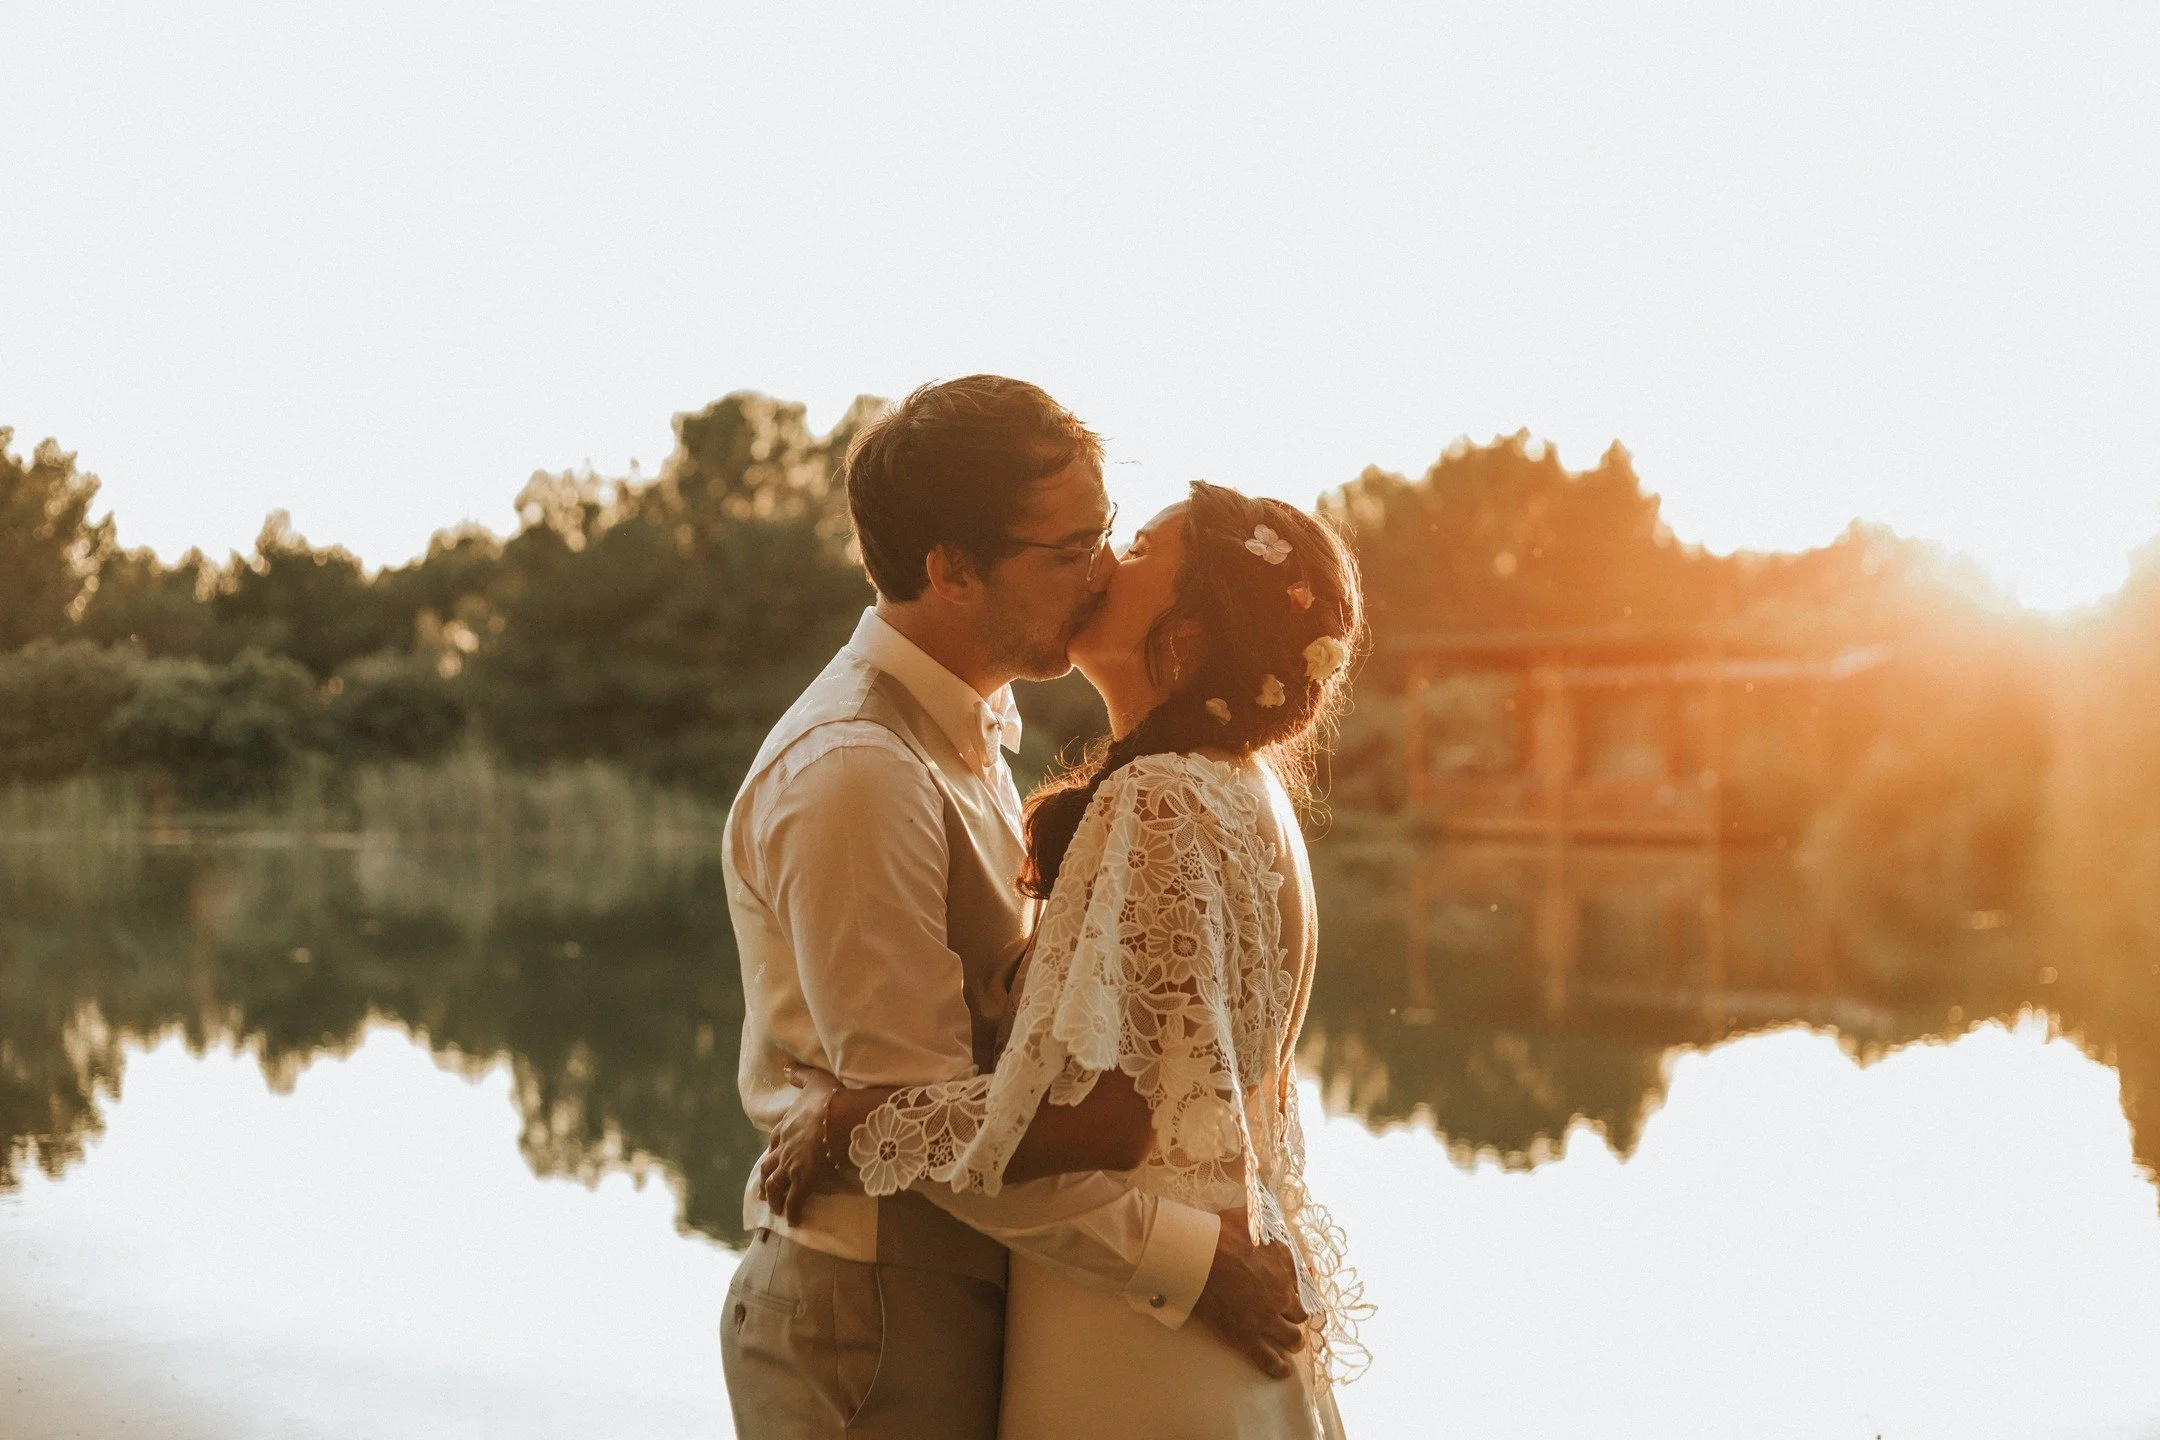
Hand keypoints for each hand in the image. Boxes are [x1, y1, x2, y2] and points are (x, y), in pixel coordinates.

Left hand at [754, 1062, 838, 1224]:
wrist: (839, 1117)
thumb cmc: (830, 1098)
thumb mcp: (814, 1080)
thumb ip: (800, 1074)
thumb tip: (787, 1067)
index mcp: (785, 1127)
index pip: (773, 1143)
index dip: (773, 1153)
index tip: (773, 1161)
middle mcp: (783, 1148)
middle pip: (768, 1168)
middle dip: (766, 1181)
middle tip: (764, 1192)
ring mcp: (792, 1165)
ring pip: (775, 1186)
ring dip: (774, 1199)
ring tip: (775, 1211)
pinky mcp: (803, 1180)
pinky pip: (794, 1200)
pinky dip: (792, 1211)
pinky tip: (793, 1221)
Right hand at [1188, 1208, 1307, 1379]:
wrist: (1197, 1256)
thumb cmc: (1219, 1233)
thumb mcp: (1249, 1216)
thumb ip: (1263, 1217)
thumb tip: (1267, 1208)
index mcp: (1284, 1265)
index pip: (1303, 1280)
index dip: (1301, 1287)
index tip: (1298, 1290)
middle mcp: (1282, 1294)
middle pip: (1300, 1312)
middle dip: (1297, 1314)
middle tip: (1291, 1316)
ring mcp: (1266, 1318)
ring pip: (1292, 1338)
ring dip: (1294, 1340)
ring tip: (1292, 1343)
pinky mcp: (1247, 1336)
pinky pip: (1269, 1359)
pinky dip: (1278, 1367)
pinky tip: (1282, 1369)